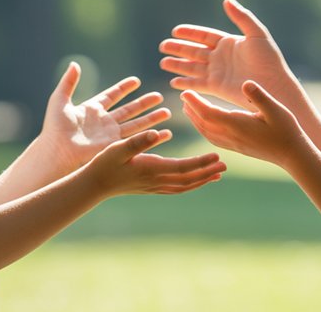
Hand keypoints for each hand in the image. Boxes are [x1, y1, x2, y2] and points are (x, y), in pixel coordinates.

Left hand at [40, 63, 170, 172]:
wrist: (57, 152)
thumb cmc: (55, 128)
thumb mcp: (60, 100)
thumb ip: (68, 82)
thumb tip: (74, 63)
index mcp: (92, 109)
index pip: (112, 95)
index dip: (124, 88)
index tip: (136, 81)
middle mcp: (104, 121)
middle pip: (129, 109)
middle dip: (144, 103)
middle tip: (159, 96)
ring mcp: (111, 135)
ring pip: (137, 123)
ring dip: (152, 118)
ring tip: (168, 111)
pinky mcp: (115, 146)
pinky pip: (136, 138)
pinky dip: (152, 136)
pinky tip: (165, 133)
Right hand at [86, 129, 226, 195]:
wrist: (95, 184)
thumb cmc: (104, 163)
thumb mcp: (118, 148)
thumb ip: (137, 141)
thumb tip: (157, 133)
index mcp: (152, 169)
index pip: (183, 167)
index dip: (201, 163)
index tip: (216, 157)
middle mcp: (156, 180)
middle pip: (188, 179)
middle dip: (207, 173)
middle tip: (225, 166)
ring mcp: (154, 186)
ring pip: (184, 186)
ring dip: (202, 181)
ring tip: (217, 175)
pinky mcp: (151, 188)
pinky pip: (176, 188)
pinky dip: (189, 185)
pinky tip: (195, 181)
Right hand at [160, 0, 295, 108]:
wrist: (274, 86)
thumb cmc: (269, 60)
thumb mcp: (257, 34)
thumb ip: (241, 17)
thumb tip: (227, 0)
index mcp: (229, 43)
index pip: (205, 36)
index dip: (190, 33)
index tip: (175, 31)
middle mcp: (221, 58)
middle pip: (195, 51)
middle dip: (179, 48)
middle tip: (163, 46)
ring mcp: (218, 73)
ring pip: (193, 67)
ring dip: (178, 65)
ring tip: (163, 62)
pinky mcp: (217, 88)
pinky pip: (197, 84)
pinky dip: (185, 83)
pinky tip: (173, 82)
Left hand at [180, 81, 306, 167]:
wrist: (292, 155)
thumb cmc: (286, 130)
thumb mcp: (275, 109)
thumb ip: (260, 96)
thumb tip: (245, 82)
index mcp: (237, 124)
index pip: (208, 113)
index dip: (195, 102)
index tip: (184, 93)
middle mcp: (231, 136)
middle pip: (203, 123)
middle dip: (191, 110)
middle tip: (183, 97)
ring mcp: (233, 144)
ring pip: (206, 132)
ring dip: (195, 120)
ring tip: (189, 109)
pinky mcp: (237, 148)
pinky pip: (214, 139)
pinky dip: (204, 130)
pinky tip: (206, 125)